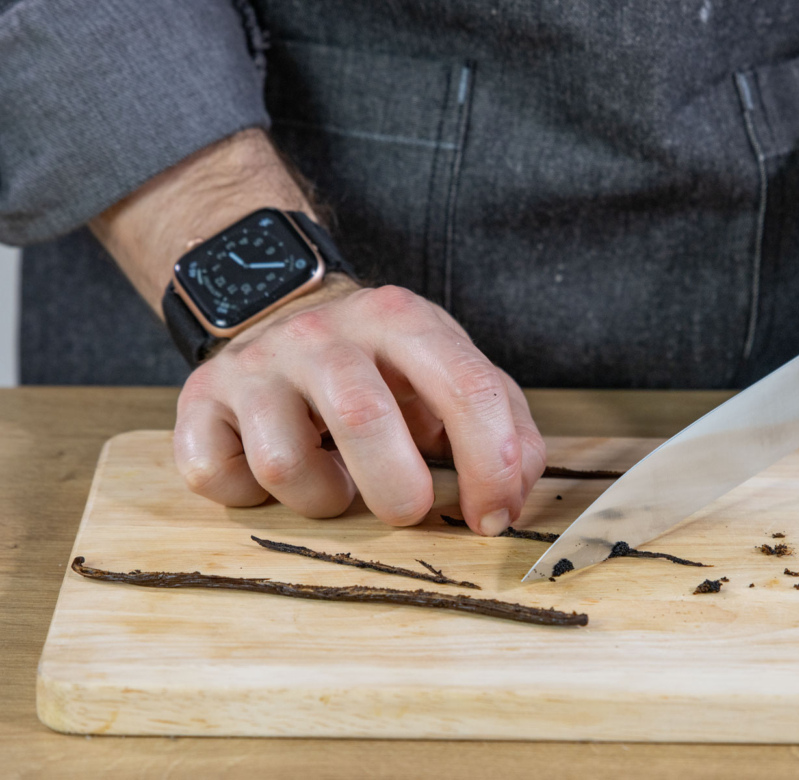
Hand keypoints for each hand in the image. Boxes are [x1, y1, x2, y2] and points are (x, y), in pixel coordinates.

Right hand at [173, 275, 545, 533]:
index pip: (465, 387)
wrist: (278, 312)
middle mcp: (325, 333)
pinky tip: (274, 472)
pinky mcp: (199, 398)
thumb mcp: (450, 374)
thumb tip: (512, 496)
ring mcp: (255, 363)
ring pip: (284, 462)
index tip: (491, 518)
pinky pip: (215, 475)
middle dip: (397, 492)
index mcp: (402, 320)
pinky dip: (249, 498)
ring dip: (323, 498)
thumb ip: (503, 425)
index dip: (489, 465)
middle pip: (363, 418)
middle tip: (406, 510)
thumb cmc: (384, 366)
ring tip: (336, 479)